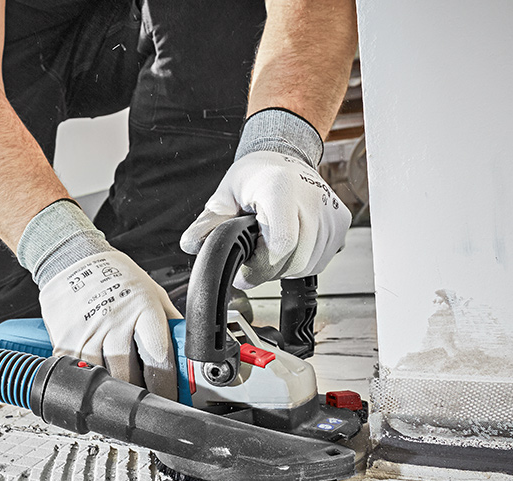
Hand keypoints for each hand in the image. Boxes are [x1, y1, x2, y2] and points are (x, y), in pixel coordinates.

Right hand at [38, 250, 180, 397]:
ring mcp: (88, 332)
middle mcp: (115, 321)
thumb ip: (170, 322)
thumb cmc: (115, 275)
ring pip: (102, 379)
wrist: (72, 258)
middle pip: (129, 377)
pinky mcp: (65, 340)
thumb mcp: (152, 292)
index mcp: (143, 309)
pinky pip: (77, 372)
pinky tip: (94, 376)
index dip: (166, 386)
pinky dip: (86, 379)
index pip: (159, 360)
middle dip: (140, 392)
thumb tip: (190, 351)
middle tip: (146, 397)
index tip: (169, 397)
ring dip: (113, 389)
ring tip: (121, 389)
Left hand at [179, 150, 350, 288]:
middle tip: (253, 257)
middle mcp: (311, 198)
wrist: (282, 158)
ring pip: (309, 265)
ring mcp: (330, 210)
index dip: (260, 267)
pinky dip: (302, 261)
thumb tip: (192, 244)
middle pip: (295, 260)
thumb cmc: (254, 176)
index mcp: (280, 188)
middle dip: (269, 270)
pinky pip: (321, 260)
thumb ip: (207, 224)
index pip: (281, 244)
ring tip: (270, 245)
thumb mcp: (223, 197)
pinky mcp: (341, 221)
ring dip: (285, 267)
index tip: (244, 270)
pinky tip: (290, 244)